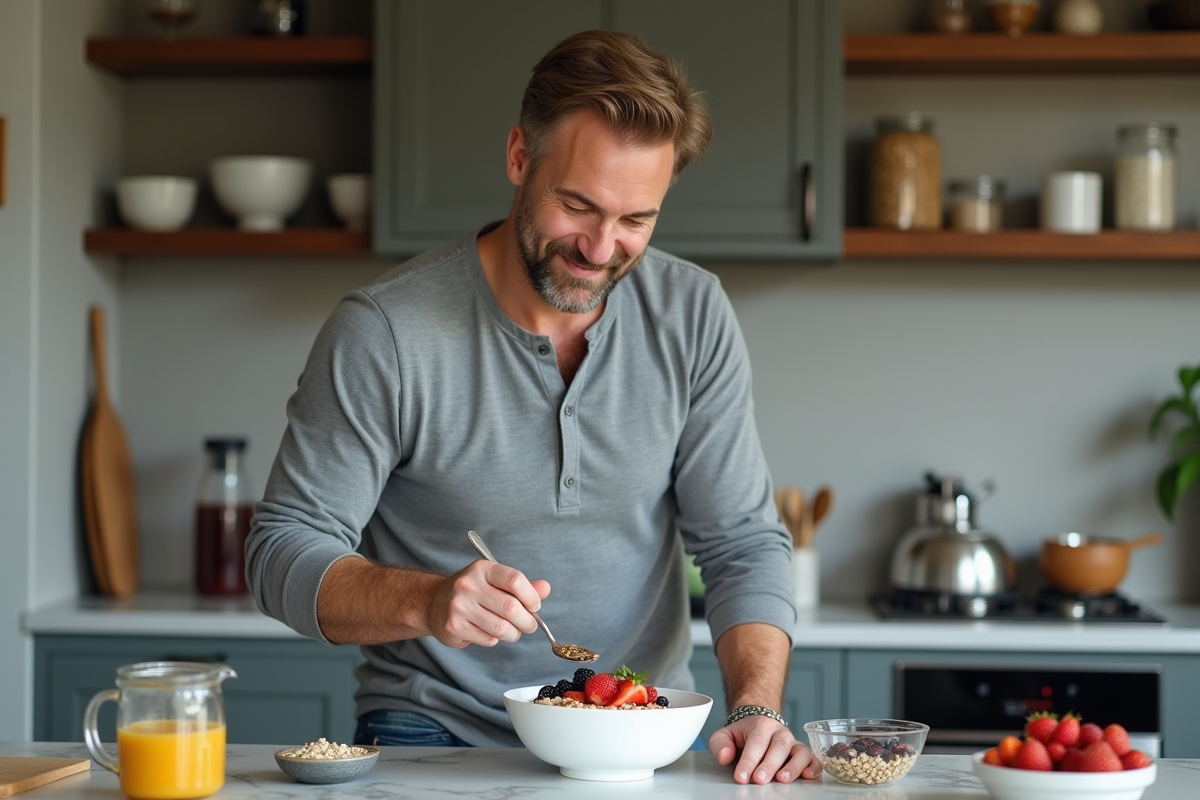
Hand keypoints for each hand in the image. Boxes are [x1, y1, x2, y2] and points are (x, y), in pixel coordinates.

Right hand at [425, 559, 550, 648]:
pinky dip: (495, 640)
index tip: (535, 606)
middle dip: (528, 622)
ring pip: (501, 628)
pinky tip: (488, 631)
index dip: (532, 596)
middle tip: (530, 625)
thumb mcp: (494, 582)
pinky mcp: (453, 627)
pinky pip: (488, 640)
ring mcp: (459, 606)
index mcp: (482, 569)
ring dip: (513, 634)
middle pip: (511, 608)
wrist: (432, 603)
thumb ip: (522, 586)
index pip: (515, 580)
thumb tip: (545, 588)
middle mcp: (469, 585)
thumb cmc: (473, 592)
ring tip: (512, 631)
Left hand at [709, 715, 821, 783]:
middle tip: (759, 779)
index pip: (756, 743)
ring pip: (799, 752)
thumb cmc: (743, 734)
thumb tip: (725, 757)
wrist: (759, 723)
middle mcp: (780, 733)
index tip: (741, 777)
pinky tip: (807, 775)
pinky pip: (813, 758)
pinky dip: (813, 767)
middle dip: (769, 765)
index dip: (748, 761)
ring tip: (782, 779)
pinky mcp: (803, 753)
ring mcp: (793, 743)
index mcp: (761, 725)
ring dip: (793, 766)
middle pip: (778, 748)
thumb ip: (720, 744)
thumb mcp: (725, 734)